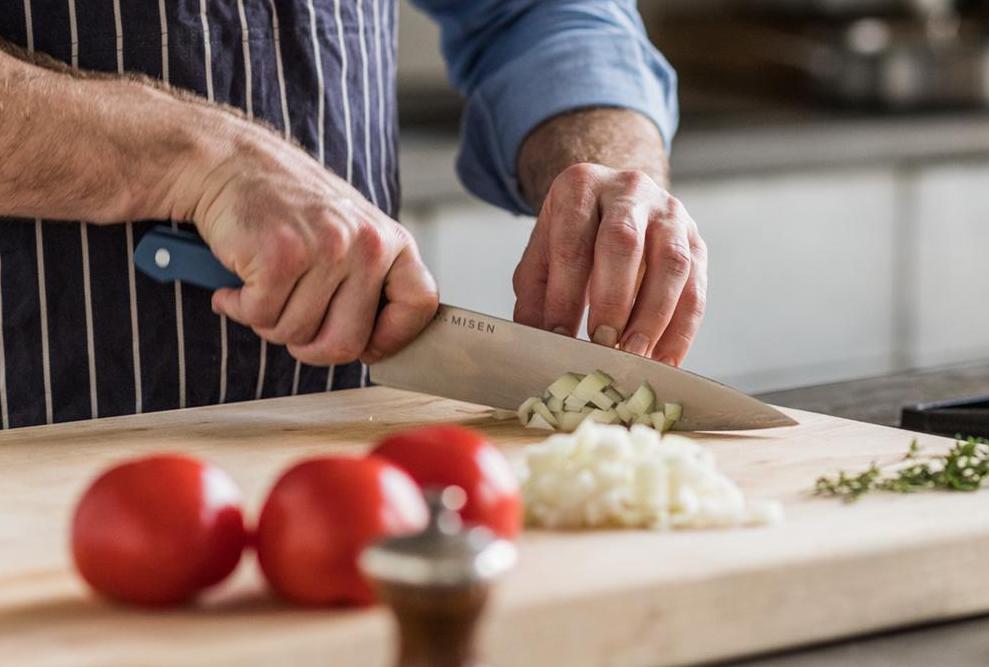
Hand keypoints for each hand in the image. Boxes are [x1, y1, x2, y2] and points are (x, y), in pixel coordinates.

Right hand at [178, 122, 437, 365]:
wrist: (230, 161)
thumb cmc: (289, 208)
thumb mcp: (350, 234)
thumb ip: (369, 282)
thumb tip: (374, 346)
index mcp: (391, 241)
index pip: (419, 305)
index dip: (392, 338)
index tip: (364, 346)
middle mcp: (368, 245)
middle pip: (346, 343)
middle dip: (309, 346)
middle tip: (287, 320)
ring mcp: (327, 249)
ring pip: (296, 333)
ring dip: (267, 320)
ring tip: (262, 285)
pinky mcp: (281, 255)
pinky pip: (260, 316)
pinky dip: (238, 307)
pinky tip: (236, 284)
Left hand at [512, 163, 706, 365]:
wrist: (614, 200)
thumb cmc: (575, 232)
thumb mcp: (544, 251)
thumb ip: (535, 292)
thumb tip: (533, 338)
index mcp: (581, 186)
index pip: (572, 242)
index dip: (565, 294)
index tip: (558, 336)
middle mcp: (630, 192)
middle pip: (624, 242)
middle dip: (612, 300)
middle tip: (600, 344)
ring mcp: (670, 214)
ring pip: (671, 264)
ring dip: (652, 317)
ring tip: (633, 355)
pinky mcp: (696, 243)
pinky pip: (695, 288)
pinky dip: (681, 331)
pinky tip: (663, 360)